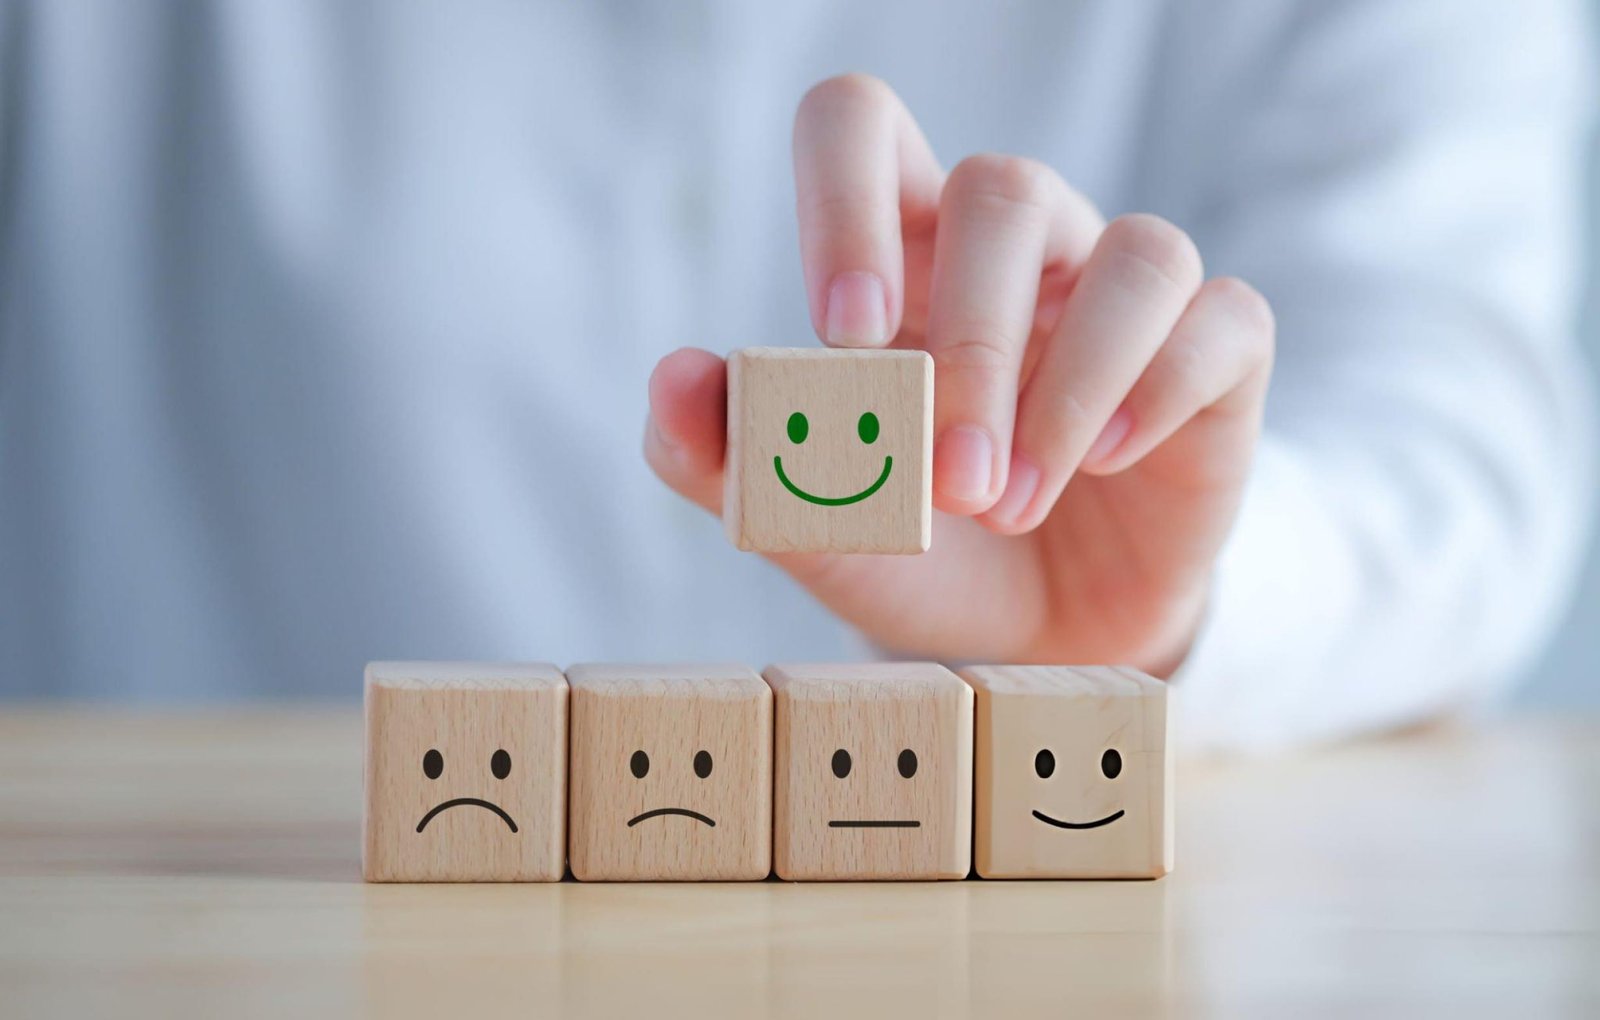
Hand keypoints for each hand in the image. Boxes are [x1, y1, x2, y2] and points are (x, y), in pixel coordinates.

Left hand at [645, 74, 1273, 675]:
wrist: (1040, 638)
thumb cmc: (920, 553)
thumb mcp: (812, 524)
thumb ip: (727, 458)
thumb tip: (677, 375)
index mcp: (901, 251)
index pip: (863, 124)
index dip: (845, 195)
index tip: (845, 329)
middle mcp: (1019, 246)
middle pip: (1003, 192)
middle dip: (972, 348)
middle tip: (948, 484)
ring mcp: (1121, 292)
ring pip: (1136, 252)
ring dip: (1068, 389)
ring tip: (1014, 505)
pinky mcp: (1216, 351)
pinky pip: (1222, 318)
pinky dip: (1163, 391)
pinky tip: (1108, 462)